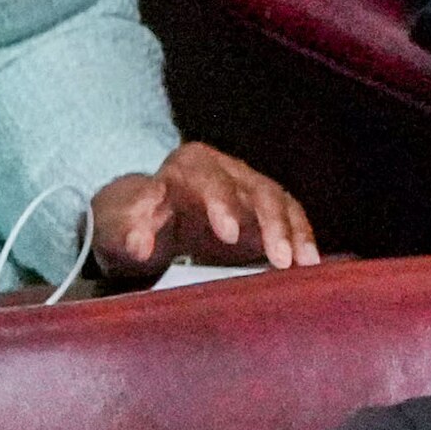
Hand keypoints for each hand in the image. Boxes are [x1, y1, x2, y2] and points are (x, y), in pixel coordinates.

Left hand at [85, 143, 314, 276]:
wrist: (150, 220)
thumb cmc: (134, 223)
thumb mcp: (121, 227)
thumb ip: (129, 233)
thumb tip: (139, 245)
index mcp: (188, 165)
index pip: (211, 180)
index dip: (223, 204)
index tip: (229, 236)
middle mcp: (224, 168)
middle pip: (257, 189)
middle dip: (271, 224)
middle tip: (280, 259)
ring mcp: (248, 185)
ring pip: (280, 202)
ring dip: (294, 233)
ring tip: (303, 264)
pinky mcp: (265, 207)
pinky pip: (290, 216)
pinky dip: (302, 238)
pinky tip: (309, 263)